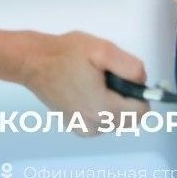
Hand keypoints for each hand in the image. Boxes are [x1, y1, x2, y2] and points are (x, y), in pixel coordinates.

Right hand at [15, 30, 149, 135]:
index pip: (141, 112)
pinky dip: (104, 110)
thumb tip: (142, 82)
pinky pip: (102, 123)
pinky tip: (92, 92)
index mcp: (102, 108)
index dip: (142, 94)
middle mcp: (94, 124)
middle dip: (129, 99)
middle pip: (131, 119)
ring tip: (100, 82)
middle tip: (113, 78)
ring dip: (117, 105)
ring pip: (117, 122)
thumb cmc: (67, 53)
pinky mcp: (75, 126)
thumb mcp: (103, 50)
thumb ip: (130, 67)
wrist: (34, 62)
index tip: (130, 79)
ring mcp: (83, 127)